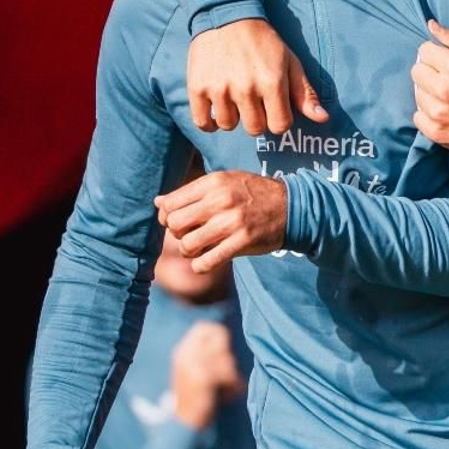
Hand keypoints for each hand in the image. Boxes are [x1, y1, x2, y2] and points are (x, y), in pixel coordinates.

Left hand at [155, 170, 287, 271]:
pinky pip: (207, 262)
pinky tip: (206, 261)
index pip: (170, 203)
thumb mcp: (224, 182)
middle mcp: (221, 200)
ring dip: (189, 251)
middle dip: (177, 233)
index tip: (176, 221)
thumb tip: (158, 202)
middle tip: (189, 234)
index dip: (166, 216)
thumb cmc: (252, 194)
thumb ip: (192, 192)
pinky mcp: (242, 242)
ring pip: (187, 245)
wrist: (291, 206)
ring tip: (199, 248)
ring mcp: (232, 222)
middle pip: (175, 224)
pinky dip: (200, 266)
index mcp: (214, 182)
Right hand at [171, 320, 245, 428]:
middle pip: (219, 337)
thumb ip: (209, 355)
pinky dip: (232, 385)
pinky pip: (227, 374)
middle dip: (228, 357)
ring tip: (228, 390)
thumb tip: (227, 342)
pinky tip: (227, 396)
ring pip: (226, 357)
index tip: (223, 356)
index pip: (205, 327)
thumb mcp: (197, 371)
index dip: (220, 338)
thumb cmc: (197, 398)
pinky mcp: (201, 378)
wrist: (184, 424)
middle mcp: (185, 354)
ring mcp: (192, 365)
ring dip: (232, 375)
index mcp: (183, 351)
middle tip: (228, 377)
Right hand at [188, 20, 328, 133]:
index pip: (280, 126)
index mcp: (272, 83)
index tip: (274, 107)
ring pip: (229, 126)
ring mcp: (220, 89)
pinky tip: (217, 111)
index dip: (279, 119)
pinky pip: (202, 122)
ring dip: (234, 117)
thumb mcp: (289, 62)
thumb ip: (305, 94)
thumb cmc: (263, 41)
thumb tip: (323, 119)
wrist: (227, 16)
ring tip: (235, 99)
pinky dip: (209, 123)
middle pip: (254, 129)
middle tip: (254, 101)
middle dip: (257, 119)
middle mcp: (246, 88)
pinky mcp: (197, 87)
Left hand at [412, 20, 448, 158]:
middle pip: (416, 71)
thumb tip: (431, 24)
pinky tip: (444, 112)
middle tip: (446, 79)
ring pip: (417, 94)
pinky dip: (428, 115)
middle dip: (429, 72)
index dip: (435, 54)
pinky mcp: (436, 132)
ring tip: (448, 97)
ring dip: (429, 93)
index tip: (444, 61)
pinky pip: (418, 117)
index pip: (423, 50)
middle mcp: (443, 88)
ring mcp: (438, 112)